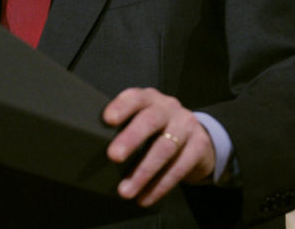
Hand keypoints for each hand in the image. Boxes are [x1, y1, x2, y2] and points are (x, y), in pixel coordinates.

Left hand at [103, 87, 215, 206]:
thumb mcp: (144, 120)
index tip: (107, 119)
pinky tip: (145, 197)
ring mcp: (186, 125)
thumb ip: (126, 126)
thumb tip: (94, 147)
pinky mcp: (200, 146)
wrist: (198, 138)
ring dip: (143, 172)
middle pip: (150, 120)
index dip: (122, 106)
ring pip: (165, 148)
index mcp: (150, 98)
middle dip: (131, 138)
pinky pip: (180, 167)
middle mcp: (169, 107)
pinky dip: (160, 186)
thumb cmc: (158, 130)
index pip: (135, 97)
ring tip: (125, 190)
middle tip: (114, 156)